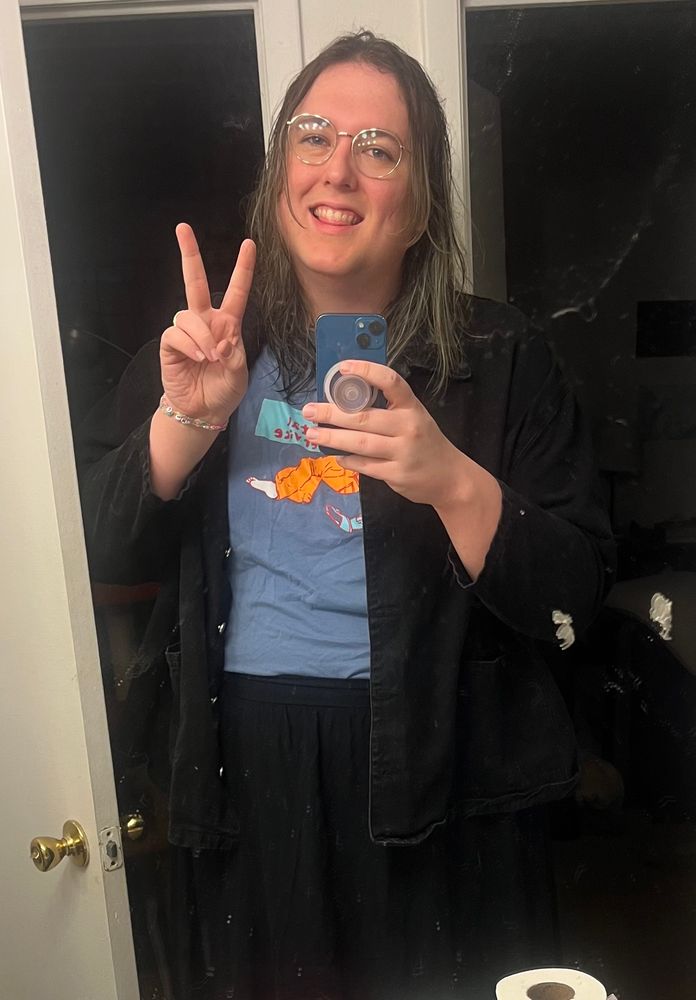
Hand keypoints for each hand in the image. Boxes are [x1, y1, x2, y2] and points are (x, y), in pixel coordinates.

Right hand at [160, 223, 255, 423]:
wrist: (204, 411)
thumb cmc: (223, 390)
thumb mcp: (239, 373)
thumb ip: (234, 352)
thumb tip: (219, 339)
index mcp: (228, 324)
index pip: (236, 291)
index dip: (243, 269)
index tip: (249, 244)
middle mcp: (206, 322)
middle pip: (196, 282)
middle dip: (189, 254)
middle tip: (182, 228)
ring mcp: (187, 332)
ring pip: (188, 315)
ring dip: (202, 336)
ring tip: (211, 358)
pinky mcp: (171, 345)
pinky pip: (177, 333)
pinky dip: (190, 345)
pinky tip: (199, 358)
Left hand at [302, 361, 466, 507]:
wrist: (450, 478)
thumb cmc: (425, 442)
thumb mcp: (414, 418)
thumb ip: (387, 409)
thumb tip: (345, 400)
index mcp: (412, 407)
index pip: (390, 381)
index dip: (366, 371)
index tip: (342, 367)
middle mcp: (408, 427)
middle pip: (364, 417)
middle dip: (331, 413)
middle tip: (308, 410)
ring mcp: (403, 452)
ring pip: (359, 443)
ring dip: (331, 438)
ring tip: (311, 434)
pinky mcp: (396, 475)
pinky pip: (364, 466)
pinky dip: (346, 460)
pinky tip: (335, 456)